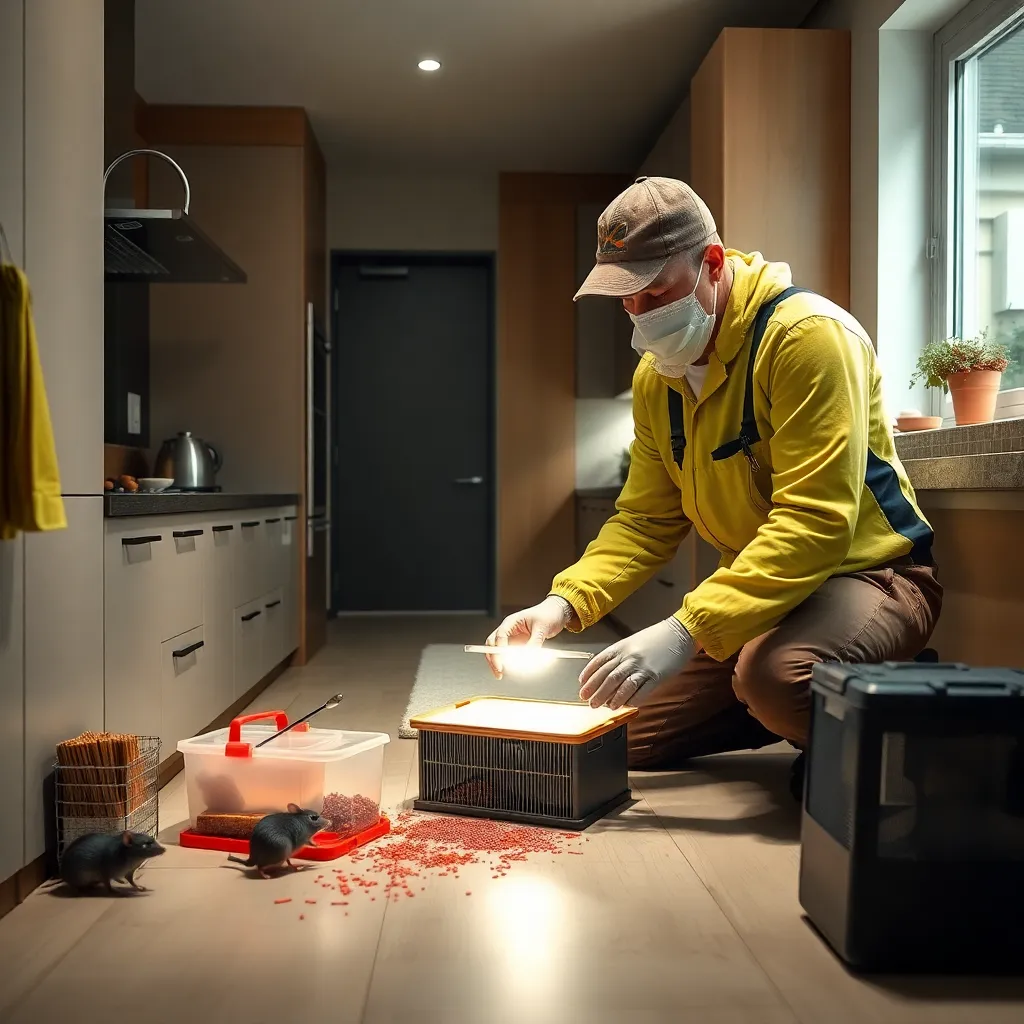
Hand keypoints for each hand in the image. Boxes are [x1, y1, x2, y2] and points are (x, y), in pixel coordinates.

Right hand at [484, 596, 573, 678]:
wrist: (557, 612)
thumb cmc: (548, 613)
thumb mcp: (542, 628)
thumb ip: (534, 643)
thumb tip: (528, 657)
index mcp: (511, 622)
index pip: (500, 636)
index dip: (499, 650)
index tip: (502, 663)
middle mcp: (509, 629)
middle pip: (493, 644)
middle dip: (493, 658)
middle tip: (499, 671)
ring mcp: (513, 637)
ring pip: (498, 651)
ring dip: (498, 662)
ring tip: (501, 674)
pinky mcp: (519, 644)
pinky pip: (510, 655)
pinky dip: (508, 663)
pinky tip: (511, 670)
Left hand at [579, 617, 695, 709]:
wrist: (681, 632)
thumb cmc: (658, 636)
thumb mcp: (633, 641)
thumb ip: (620, 654)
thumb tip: (607, 670)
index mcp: (622, 647)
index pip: (599, 662)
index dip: (588, 675)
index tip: (582, 685)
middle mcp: (629, 657)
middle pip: (608, 677)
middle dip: (596, 691)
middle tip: (589, 701)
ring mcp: (643, 666)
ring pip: (622, 686)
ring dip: (612, 698)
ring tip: (606, 707)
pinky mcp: (656, 676)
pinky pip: (641, 691)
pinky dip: (632, 700)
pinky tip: (627, 706)